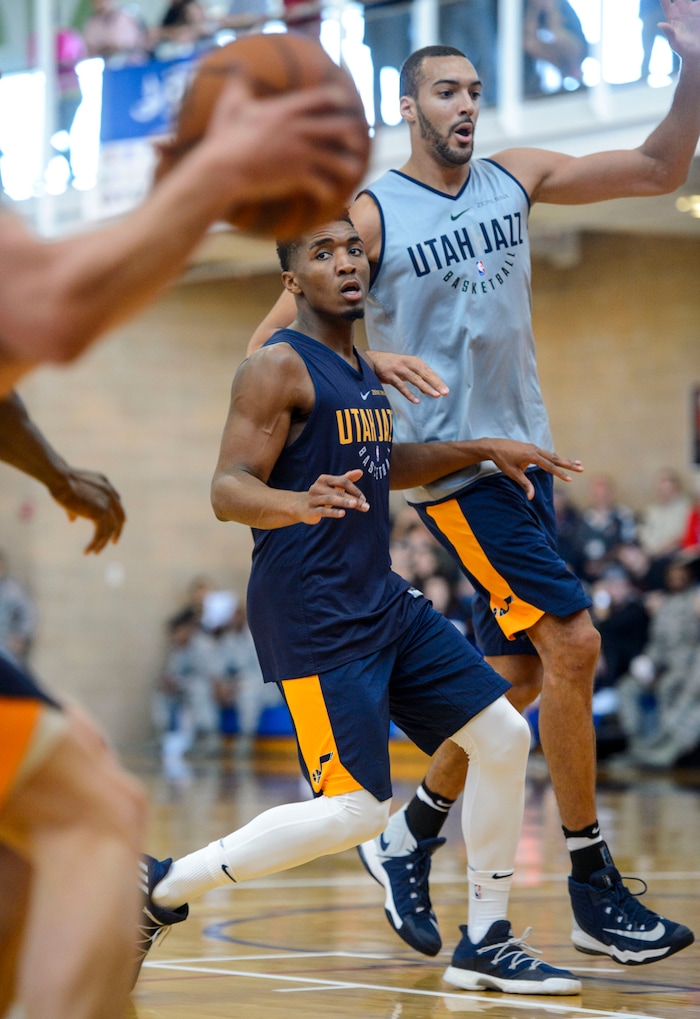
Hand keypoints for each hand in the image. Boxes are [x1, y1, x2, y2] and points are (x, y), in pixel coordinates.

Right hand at [49, 467, 125, 553]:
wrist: (60, 479)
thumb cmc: (59, 483)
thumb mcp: (71, 494)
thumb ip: (75, 507)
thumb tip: (73, 520)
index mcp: (105, 485)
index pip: (116, 503)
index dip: (116, 516)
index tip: (113, 528)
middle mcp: (109, 493)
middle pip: (120, 516)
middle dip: (117, 531)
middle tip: (114, 542)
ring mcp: (107, 502)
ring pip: (110, 528)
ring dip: (103, 542)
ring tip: (95, 552)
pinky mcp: (100, 512)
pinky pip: (101, 533)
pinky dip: (95, 544)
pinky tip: (87, 551)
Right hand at [203, 77, 369, 214]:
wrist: (223, 169)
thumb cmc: (224, 139)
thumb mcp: (230, 105)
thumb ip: (238, 84)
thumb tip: (237, 66)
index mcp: (287, 110)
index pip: (325, 98)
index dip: (341, 100)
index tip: (347, 104)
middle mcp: (299, 130)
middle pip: (341, 128)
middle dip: (354, 135)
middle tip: (357, 143)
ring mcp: (301, 154)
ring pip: (338, 160)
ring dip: (348, 166)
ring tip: (352, 172)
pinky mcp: (298, 176)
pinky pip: (323, 185)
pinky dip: (328, 191)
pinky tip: (329, 197)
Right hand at [298, 469, 369, 523]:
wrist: (301, 506)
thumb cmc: (322, 494)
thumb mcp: (333, 486)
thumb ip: (346, 478)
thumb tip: (360, 472)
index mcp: (324, 479)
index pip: (342, 481)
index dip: (354, 490)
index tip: (364, 499)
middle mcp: (317, 487)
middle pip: (338, 491)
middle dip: (353, 498)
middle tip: (365, 506)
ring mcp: (313, 498)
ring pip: (330, 499)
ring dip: (343, 502)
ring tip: (355, 505)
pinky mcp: (310, 510)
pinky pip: (322, 511)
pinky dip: (333, 512)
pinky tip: (343, 513)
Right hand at [366, 351, 449, 403]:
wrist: (372, 360)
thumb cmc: (392, 365)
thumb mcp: (406, 367)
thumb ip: (417, 376)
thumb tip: (428, 389)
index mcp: (414, 361)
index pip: (429, 372)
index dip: (438, 381)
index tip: (446, 390)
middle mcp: (408, 364)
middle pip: (425, 374)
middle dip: (436, 383)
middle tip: (445, 392)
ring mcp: (398, 369)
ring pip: (415, 379)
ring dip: (426, 387)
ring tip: (435, 395)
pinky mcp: (389, 376)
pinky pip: (401, 386)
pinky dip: (409, 394)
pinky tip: (416, 401)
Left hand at [483, 439, 582, 499]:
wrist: (493, 446)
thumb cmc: (502, 460)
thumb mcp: (513, 474)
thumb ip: (524, 484)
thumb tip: (531, 497)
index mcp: (532, 456)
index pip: (549, 467)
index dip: (560, 474)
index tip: (571, 479)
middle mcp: (535, 450)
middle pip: (555, 458)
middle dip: (569, 464)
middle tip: (582, 468)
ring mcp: (534, 447)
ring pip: (552, 455)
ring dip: (564, 460)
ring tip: (577, 463)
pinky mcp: (532, 447)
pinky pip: (546, 453)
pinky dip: (555, 457)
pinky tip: (560, 461)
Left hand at [660, 0, 699, 59]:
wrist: (697, 55)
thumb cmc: (684, 51)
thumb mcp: (676, 43)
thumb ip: (669, 33)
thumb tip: (659, 24)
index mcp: (672, 15)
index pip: (665, 0)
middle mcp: (682, 9)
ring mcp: (692, 9)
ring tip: (693, 2)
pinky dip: (699, 3)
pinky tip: (698, 4)